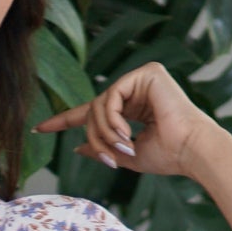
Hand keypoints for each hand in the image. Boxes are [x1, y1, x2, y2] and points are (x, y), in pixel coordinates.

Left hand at [34, 61, 219, 178]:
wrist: (192, 151)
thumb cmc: (169, 156)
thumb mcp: (126, 156)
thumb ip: (103, 149)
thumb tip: (78, 147)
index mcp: (133, 107)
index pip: (93, 110)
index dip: (64, 120)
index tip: (39, 128)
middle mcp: (136, 89)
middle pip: (93, 110)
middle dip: (93, 136)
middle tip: (107, 157)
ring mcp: (141, 78)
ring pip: (99, 104)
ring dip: (103, 132)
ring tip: (121, 148)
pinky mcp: (147, 73)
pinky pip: (111, 95)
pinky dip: (112, 119)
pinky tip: (126, 133)